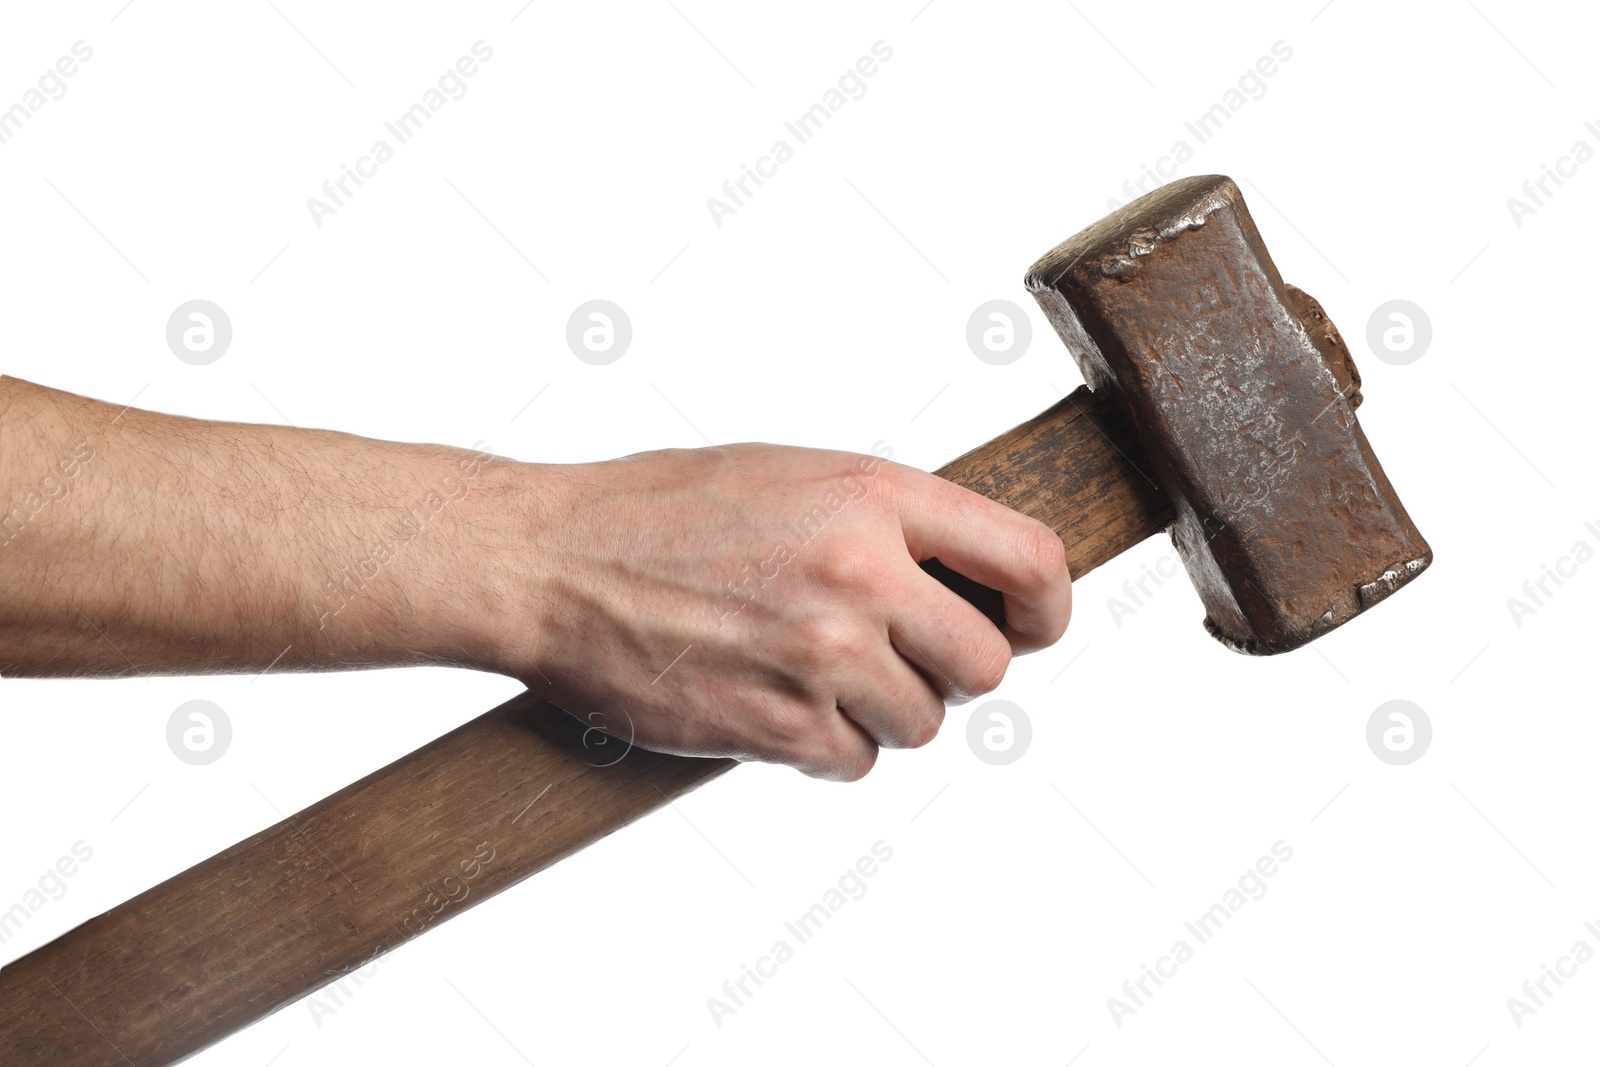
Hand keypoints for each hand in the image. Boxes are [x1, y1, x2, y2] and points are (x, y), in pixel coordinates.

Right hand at [500, 444, 1070, 779]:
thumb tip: (970, 576)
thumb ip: (886, 516)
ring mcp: (821, 657)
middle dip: (949, 671)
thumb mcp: (791, 473)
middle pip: (986, 666)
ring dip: (881, 712)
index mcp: (875, 495)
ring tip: (811, 673)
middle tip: (896, 659)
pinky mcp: (777, 728)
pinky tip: (776, 706)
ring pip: (923, 724)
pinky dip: (827, 748)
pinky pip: (856, 763)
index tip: (1033, 627)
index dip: (1049, 607)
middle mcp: (862, 576)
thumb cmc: (661, 509)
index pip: (1031, 558)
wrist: (549, 563)